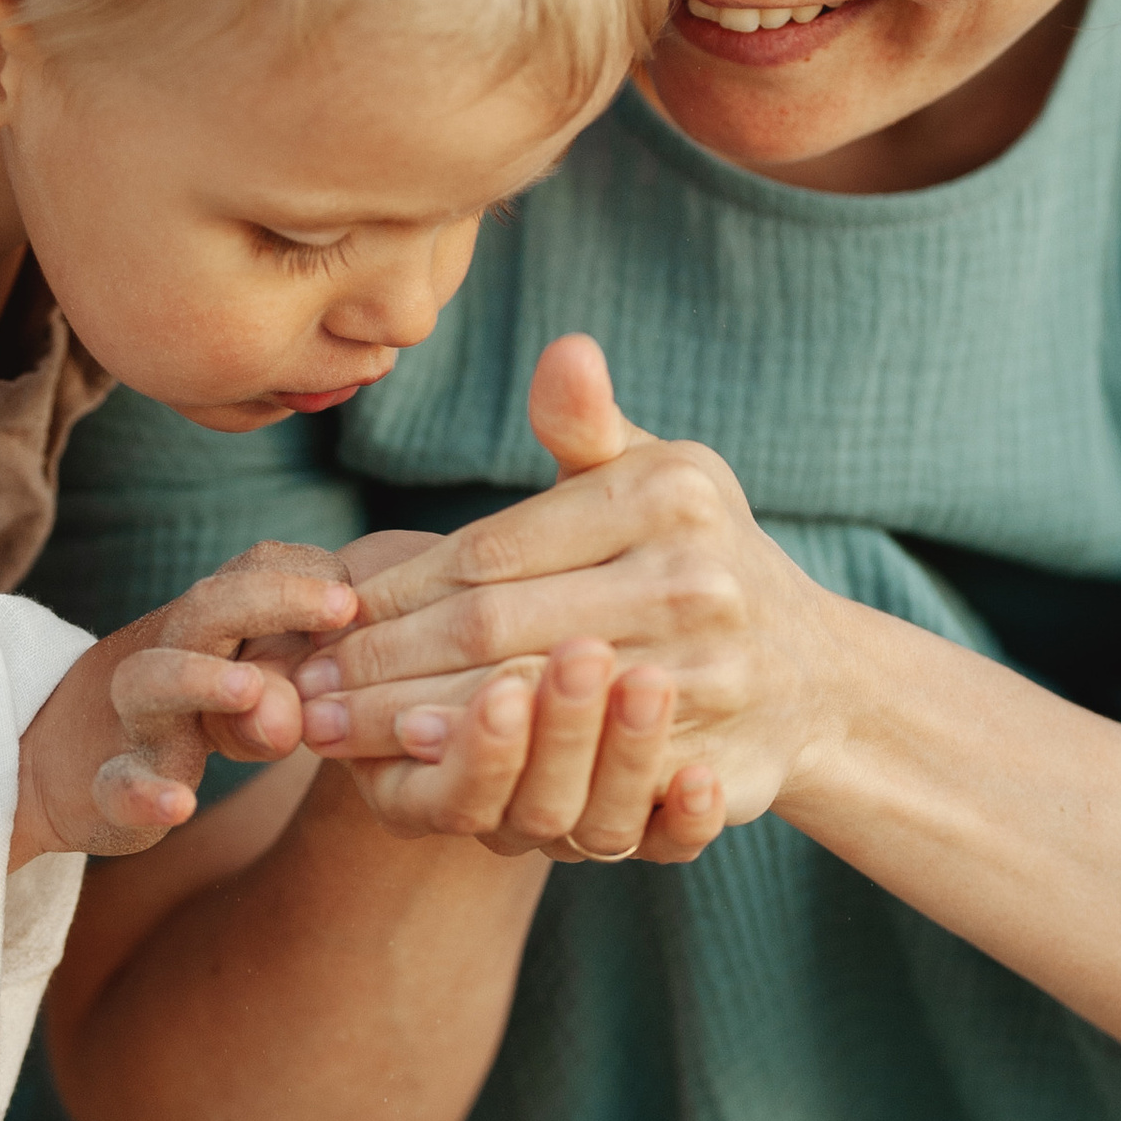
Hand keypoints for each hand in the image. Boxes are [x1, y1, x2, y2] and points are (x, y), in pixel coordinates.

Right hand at [12, 542, 362, 861]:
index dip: (307, 573)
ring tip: (248, 689)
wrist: (55, 766)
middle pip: (207, 609)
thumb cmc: (181, 716)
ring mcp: (131, 721)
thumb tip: (324, 694)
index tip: (358, 594)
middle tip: (341, 606)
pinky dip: (145, 792)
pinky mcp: (105, 786)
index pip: (253, 572)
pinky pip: (118, 783)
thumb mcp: (241, 691)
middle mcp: (166, 657)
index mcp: (206, 627)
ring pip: (150, 681)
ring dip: (198, 677)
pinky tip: (180, 804)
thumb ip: (291, 686)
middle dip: (273, 599)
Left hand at [294, 336, 841, 827]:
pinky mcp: (708, 760)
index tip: (327, 612)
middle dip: (382, 662)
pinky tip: (421, 770)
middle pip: (494, 631)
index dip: (398, 588)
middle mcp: (692, 579)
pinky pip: (567, 770)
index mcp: (668, 495)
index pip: (495, 550)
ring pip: (521, 703)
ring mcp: (704, 676)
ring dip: (412, 719)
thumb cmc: (700, 555)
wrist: (818, 677)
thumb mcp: (659, 475)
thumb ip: (588, 425)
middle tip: (302, 686)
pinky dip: (492, 773)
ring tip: (330, 727)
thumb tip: (564, 348)